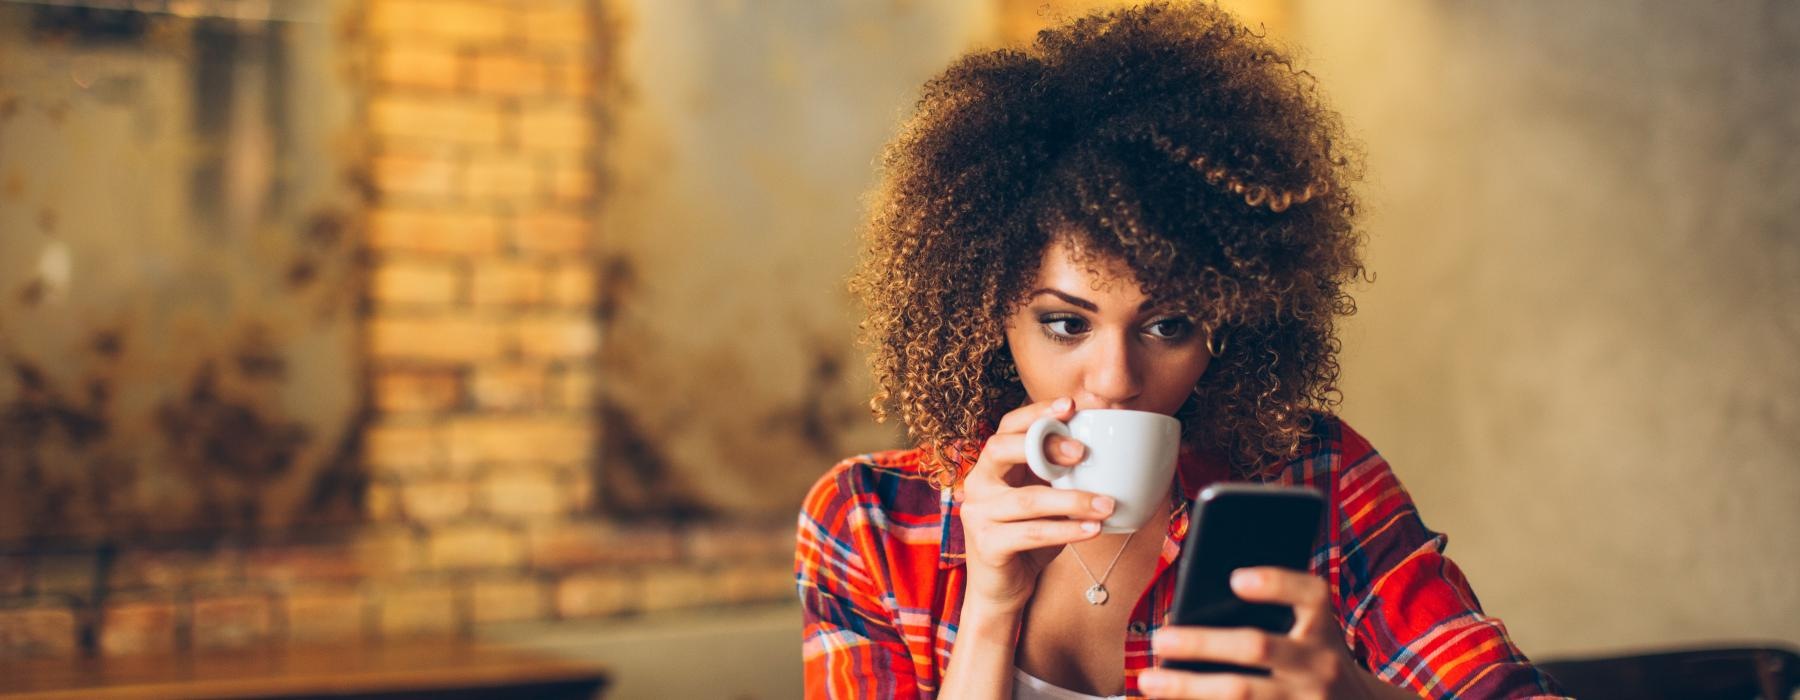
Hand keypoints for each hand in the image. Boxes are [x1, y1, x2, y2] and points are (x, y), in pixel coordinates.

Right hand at [954, 396, 1114, 611]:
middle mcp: (978, 484)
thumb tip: (1108, 451)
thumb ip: (1059, 476)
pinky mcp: (987, 545)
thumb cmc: (1028, 539)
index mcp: (992, 466)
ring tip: (1107, 503)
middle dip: (1044, 444)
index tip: (1070, 405)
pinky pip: (1032, 533)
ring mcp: (978, 514)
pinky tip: (1093, 529)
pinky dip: (1067, 530)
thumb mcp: (1044, 500)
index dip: (1036, 413)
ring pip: (1027, 499)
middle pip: (1001, 449)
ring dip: (1072, 500)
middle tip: (1083, 452)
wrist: (1002, 590)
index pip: (1008, 427)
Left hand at [1139, 568, 1404, 698]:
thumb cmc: (1314, 657)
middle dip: (1204, 642)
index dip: (1275, 583)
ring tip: (1149, 682)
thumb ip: (1273, 611)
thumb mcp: (1310, 631)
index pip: (1310, 594)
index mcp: (1324, 625)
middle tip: (1159, 639)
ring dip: (1190, 688)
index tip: (1235, 578)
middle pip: (1259, 646)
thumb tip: (1195, 606)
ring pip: (1242, 693)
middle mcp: (1320, 662)